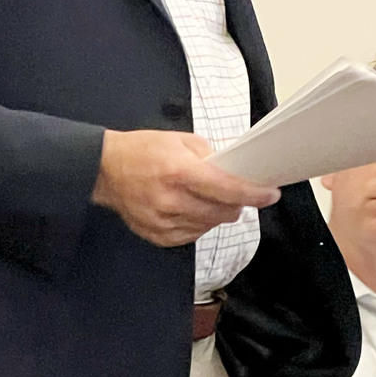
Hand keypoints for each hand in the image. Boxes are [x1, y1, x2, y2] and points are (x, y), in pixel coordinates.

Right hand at [91, 129, 280, 246]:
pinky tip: (192, 209)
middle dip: (237, 203)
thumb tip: (232, 171)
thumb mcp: (179, 140)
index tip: (270, 194)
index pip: (227, 189)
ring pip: (209, 226)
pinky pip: (191, 236)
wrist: (105, 169)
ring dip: (217, 214)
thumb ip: (209, 156)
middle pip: (222, 212)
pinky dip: (199, 224)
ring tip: (209, 198)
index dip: (253, 194)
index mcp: (179, 171)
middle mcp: (172, 200)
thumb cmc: (143, 150)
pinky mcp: (156, 236)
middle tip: (238, 193)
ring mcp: (163, 222)